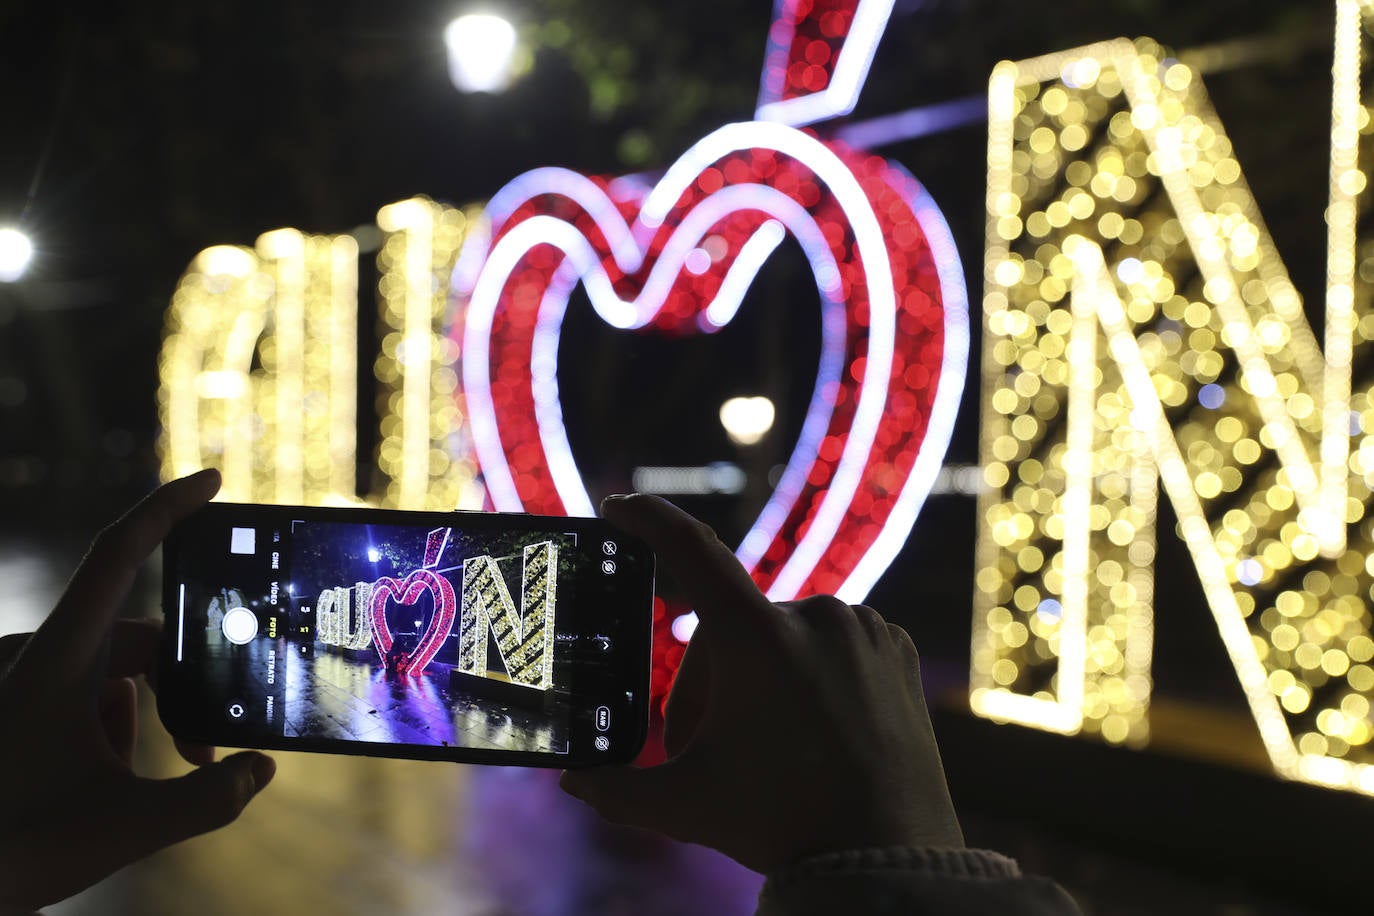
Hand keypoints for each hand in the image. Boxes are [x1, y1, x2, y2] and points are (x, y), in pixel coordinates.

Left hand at [0, 470, 275, 911]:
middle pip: (140, 640)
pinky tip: (105, 780)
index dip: (166, 508)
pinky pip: (90, 698)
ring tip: (138, 781)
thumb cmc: (14, 850)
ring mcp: (34, 686)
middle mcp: (44, 660)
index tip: (212, 481)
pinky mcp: (30, 712)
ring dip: (147, 720)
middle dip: (183, 687)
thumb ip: (207, 802)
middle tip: (206, 747)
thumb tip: (261, 770)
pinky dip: (115, 730)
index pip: (117, 555)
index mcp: (58, 659)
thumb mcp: (124, 827)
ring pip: (117, 675)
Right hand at [560, 494, 962, 873]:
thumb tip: (572, 784)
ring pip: (785, 638)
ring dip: (762, 678)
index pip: (691, 552)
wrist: (887, 855)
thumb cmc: (782, 822)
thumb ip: (617, 791)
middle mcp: (814, 615)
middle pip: (732, 631)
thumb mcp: (687, 807)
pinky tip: (817, 727)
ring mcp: (863, 629)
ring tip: (766, 746)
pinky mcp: (897, 649)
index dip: (649, 522)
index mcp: (757, 637)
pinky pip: (835, 645)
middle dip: (708, 684)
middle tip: (704, 747)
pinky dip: (814, 676)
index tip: (621, 506)